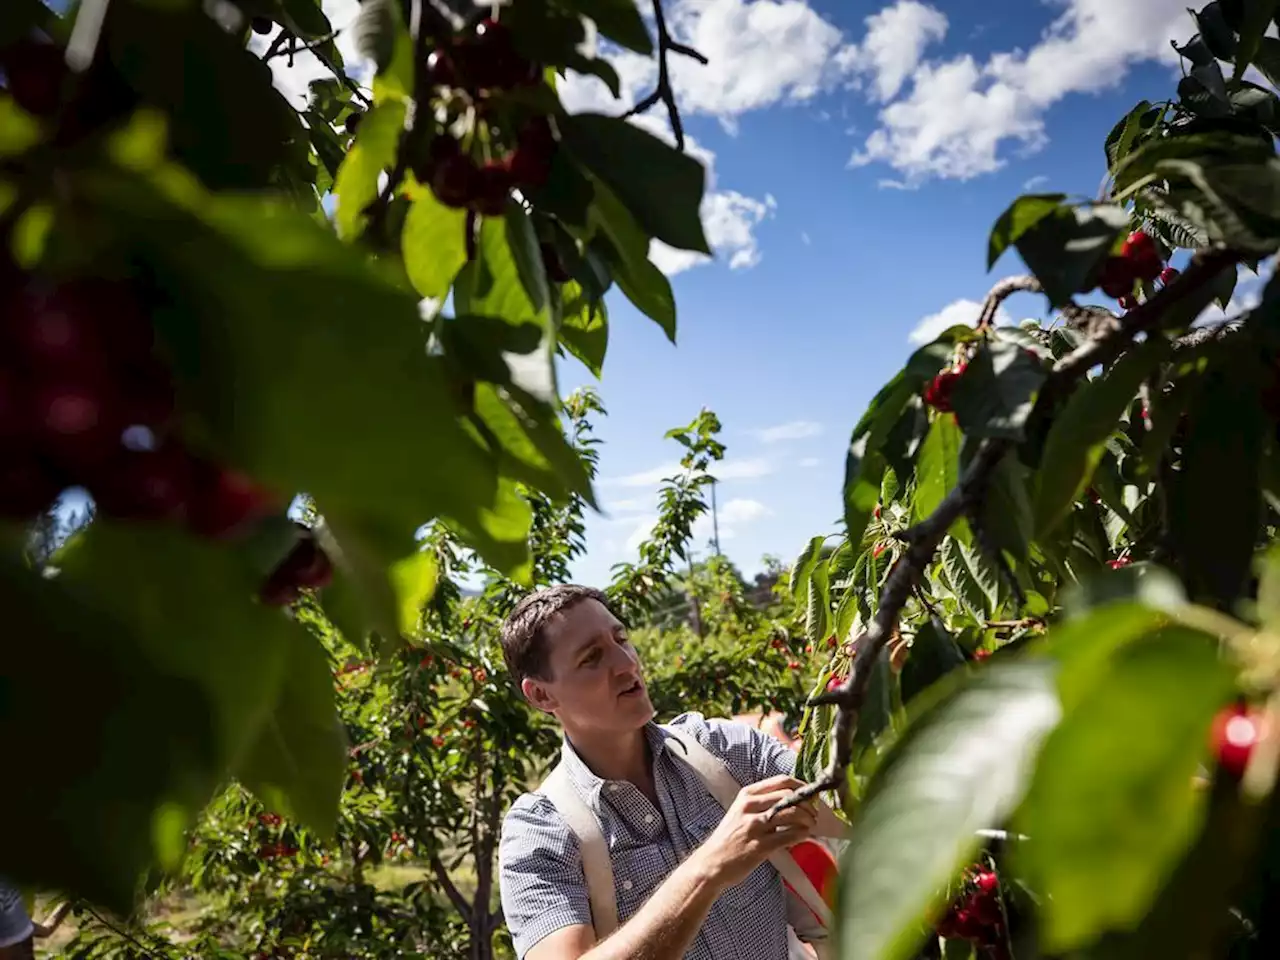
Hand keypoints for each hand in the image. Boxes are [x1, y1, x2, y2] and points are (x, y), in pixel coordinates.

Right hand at [692, 775, 817, 887]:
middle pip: (789, 796)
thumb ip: (763, 805)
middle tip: (814, 813)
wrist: (711, 863)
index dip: (801, 786)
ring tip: (812, 825)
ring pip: (791, 814)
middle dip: (807, 804)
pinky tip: (805, 835)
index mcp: (746, 795)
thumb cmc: (729, 838)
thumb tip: (793, 803)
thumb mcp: (740, 812)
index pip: (780, 781)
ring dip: (807, 819)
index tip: (810, 794)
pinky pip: (789, 836)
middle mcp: (750, 807)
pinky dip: (802, 834)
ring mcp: (754, 826)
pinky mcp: (760, 846)